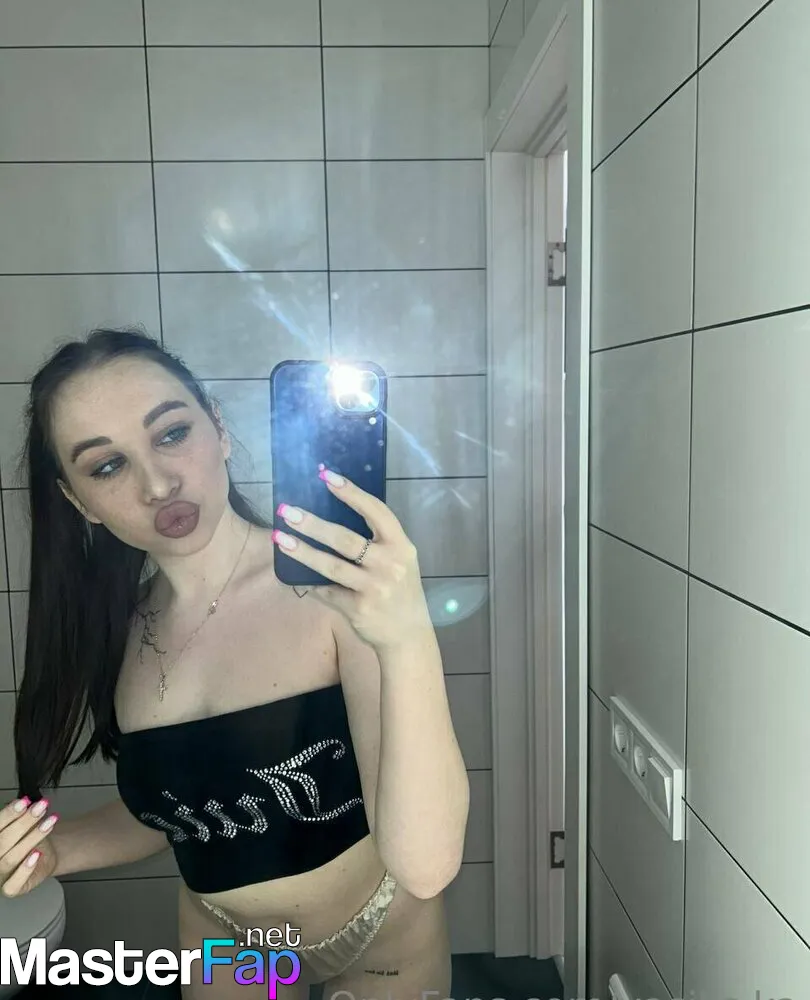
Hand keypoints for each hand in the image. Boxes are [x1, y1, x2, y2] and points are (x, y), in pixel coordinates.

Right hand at [0, 796, 58, 896]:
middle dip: (24, 823)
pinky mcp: (10, 890)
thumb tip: (22, 803)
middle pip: (2, 842)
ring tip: (49, 823)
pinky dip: (25, 869)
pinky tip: (37, 854)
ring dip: (32, 838)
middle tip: (41, 808)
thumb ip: (19, 816)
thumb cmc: (28, 838)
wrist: (44, 854)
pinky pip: (13, 884)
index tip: (24, 802)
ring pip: (10, 859)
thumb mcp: (23, 824)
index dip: (8, 815)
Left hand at [273, 468, 432, 650]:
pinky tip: (293, 577)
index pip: (376, 512)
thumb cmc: (399, 589)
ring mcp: (374, 588)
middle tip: (288, 511)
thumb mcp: (399, 560)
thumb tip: (333, 517)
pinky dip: (309, 584)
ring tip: (280, 538)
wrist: (409, 635)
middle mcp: (390, 564)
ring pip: (331, 566)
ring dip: (303, 552)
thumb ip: (377, 541)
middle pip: (346, 539)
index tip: (327, 476)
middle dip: (313, 524)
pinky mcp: (359, 609)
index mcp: (401, 546)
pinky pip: (327, 591)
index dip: (352, 493)